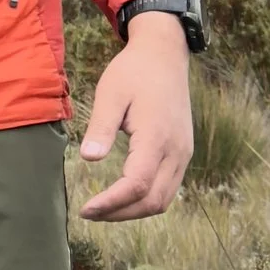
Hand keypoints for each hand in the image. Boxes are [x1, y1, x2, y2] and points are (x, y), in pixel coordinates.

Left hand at [78, 14, 193, 219]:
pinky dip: (146, 200)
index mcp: (157, 136)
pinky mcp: (182, 153)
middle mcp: (176, 150)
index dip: (111, 203)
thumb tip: (88, 158)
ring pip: (163, 199)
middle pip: (153, 201)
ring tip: (103, 209)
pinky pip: (168, 188)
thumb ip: (101, 127)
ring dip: (134, 211)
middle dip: (120, 213)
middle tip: (89, 213)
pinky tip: (123, 196)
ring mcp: (183, 153)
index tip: (85, 210)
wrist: (164, 56)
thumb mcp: (110, 93)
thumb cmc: (133, 72)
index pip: (137, 185)